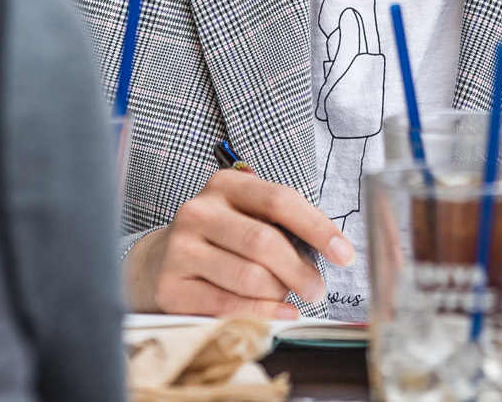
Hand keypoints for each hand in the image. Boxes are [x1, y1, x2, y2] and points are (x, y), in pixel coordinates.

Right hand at [125, 168, 355, 317]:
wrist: (156, 263)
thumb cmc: (219, 240)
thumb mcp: (246, 217)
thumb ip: (283, 226)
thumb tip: (331, 252)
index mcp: (225, 186)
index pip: (279, 200)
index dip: (317, 228)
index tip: (344, 253)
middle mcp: (199, 211)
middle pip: (264, 241)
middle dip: (300, 270)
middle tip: (318, 289)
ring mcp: (181, 249)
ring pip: (248, 277)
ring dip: (279, 293)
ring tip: (288, 298)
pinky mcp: (171, 287)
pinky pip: (227, 305)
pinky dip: (262, 314)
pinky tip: (279, 314)